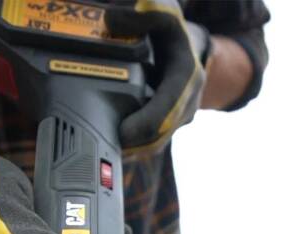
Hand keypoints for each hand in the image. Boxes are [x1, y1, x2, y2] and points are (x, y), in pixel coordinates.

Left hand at [105, 0, 210, 151]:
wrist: (191, 48)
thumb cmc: (172, 32)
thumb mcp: (163, 15)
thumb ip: (142, 15)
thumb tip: (111, 20)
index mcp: (186, 78)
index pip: (166, 111)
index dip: (143, 125)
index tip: (121, 133)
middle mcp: (186, 103)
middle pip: (160, 136)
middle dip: (135, 146)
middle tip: (106, 150)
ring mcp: (179, 117)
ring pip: (157, 143)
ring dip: (133, 151)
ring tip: (106, 155)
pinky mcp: (168, 125)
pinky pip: (152, 141)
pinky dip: (134, 147)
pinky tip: (114, 151)